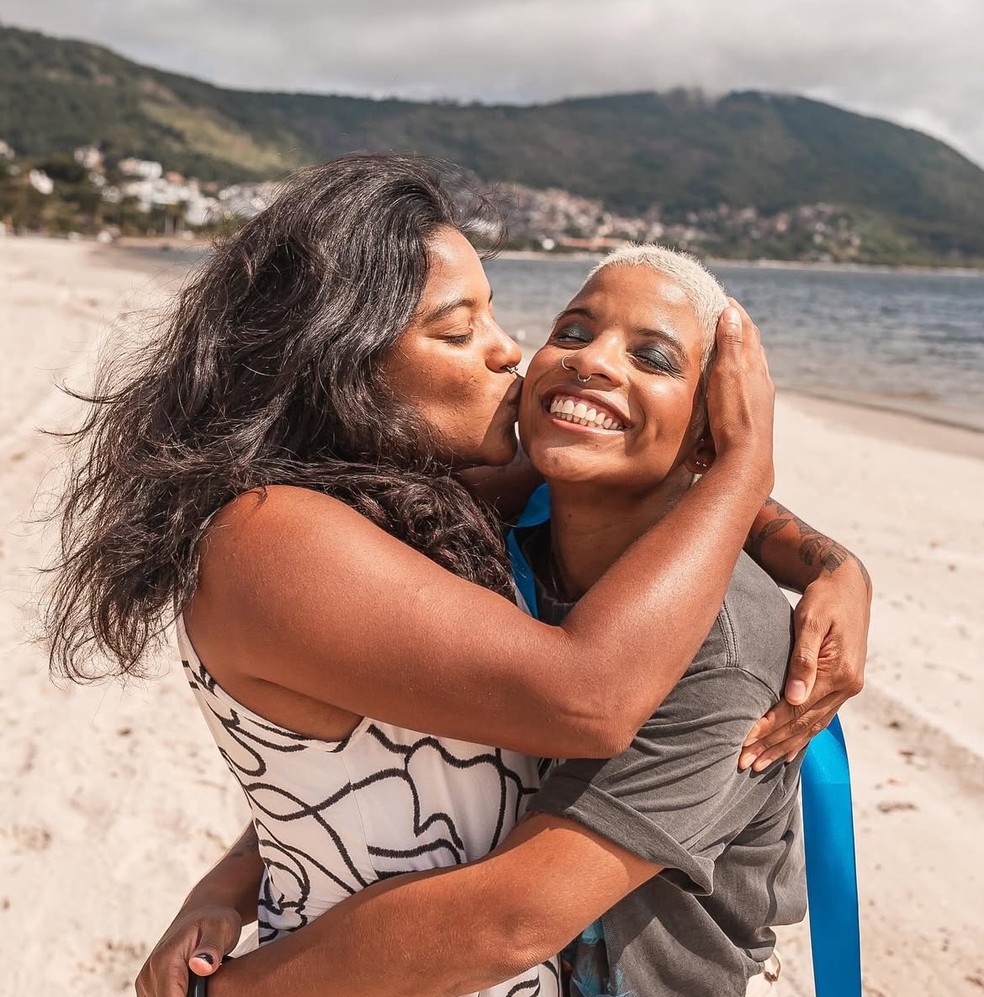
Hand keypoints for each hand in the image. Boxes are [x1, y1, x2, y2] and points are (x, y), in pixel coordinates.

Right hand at [135, 904, 240, 996]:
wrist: (204, 910)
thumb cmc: (216, 919)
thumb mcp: (221, 929)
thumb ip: (210, 949)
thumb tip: (201, 967)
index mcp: (164, 962)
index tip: (205, 990)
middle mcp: (149, 973)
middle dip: (190, 996)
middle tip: (206, 983)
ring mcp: (146, 980)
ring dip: (182, 995)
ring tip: (202, 982)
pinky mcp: (149, 984)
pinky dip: (177, 994)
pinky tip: (194, 986)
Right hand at [705, 299, 774, 495]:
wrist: (746, 457)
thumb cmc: (734, 416)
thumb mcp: (728, 375)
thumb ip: (731, 344)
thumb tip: (732, 313)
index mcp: (754, 366)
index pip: (748, 331)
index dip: (737, 314)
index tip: (726, 300)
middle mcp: (762, 379)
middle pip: (754, 347)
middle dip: (742, 330)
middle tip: (728, 318)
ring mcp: (761, 397)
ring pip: (755, 366)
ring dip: (744, 352)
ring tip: (731, 347)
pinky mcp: (756, 414)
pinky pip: (752, 385)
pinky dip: (743, 374)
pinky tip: (736, 383)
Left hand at [739, 557, 870, 770]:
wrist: (849, 586)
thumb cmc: (824, 598)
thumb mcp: (811, 621)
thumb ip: (802, 658)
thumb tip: (793, 697)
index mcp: (840, 673)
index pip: (796, 710)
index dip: (769, 729)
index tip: (744, 743)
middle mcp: (847, 686)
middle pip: (803, 724)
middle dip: (773, 745)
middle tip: (745, 764)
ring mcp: (847, 688)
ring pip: (812, 726)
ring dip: (785, 746)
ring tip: (759, 764)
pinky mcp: (843, 685)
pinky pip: (820, 717)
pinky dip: (802, 735)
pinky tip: (786, 748)